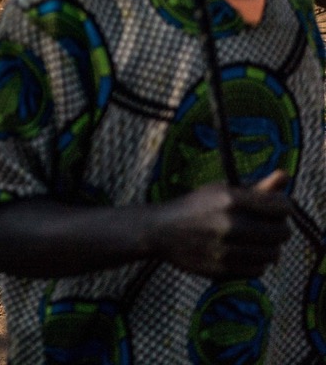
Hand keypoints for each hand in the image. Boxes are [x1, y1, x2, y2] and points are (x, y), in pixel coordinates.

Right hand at [148, 170, 291, 279]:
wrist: (159, 231)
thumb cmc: (194, 207)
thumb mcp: (221, 190)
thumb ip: (256, 186)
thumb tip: (284, 175)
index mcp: (230, 198)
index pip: (282, 206)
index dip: (283, 207)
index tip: (275, 208)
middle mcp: (230, 224)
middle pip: (282, 233)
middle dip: (278, 229)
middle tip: (265, 226)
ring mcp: (226, 248)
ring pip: (273, 255)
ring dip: (268, 248)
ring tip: (254, 241)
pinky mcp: (222, 269)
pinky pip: (258, 270)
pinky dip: (255, 263)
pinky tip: (243, 253)